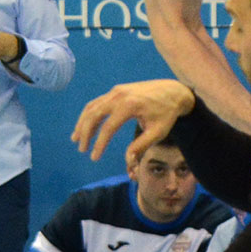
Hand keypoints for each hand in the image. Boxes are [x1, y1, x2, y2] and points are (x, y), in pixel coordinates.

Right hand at [73, 79, 196, 160]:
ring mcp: (117, 91)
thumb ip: (141, 146)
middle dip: (85, 133)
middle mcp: (120, 95)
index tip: (94, 158)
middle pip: (94, 115)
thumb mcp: (158, 132)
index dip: (99, 144)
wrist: (174, 91)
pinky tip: (85, 126)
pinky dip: (89, 114)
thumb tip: (127, 161)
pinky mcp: (117, 90)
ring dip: (82, 123)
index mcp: (130, 105)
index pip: (108, 128)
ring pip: (92, 107)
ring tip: (76, 139)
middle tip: (82, 149)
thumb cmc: (167, 113)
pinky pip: (98, 102)